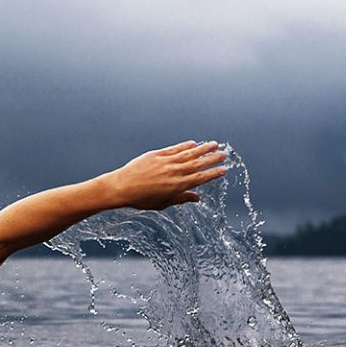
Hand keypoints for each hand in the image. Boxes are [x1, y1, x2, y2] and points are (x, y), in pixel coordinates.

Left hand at [105, 140, 226, 209]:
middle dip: (212, 159)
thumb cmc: (140, 199)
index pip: (199, 179)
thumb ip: (180, 199)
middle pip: (197, 164)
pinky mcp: (157, 155)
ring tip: (214, 144)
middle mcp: (173, 172)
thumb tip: (197, 198)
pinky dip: (185, 145)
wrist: (121, 187)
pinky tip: (194, 143)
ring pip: (188, 153)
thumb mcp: (162, 203)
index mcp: (176, 186)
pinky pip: (175, 149)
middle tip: (224, 154)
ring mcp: (165, 162)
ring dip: (203, 148)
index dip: (213, 174)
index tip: (223, 170)